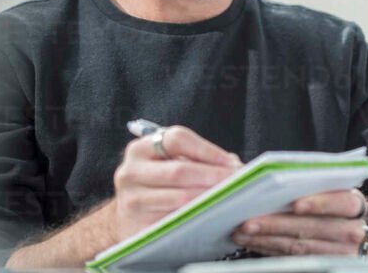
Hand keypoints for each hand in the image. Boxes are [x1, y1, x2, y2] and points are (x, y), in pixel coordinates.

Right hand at [111, 126, 241, 239]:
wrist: (131, 213)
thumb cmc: (159, 183)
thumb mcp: (170, 162)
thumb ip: (198, 158)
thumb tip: (235, 166)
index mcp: (141, 148)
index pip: (177, 139)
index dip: (207, 150)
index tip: (231, 163)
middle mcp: (131, 172)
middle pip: (179, 170)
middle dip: (212, 176)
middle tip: (236, 182)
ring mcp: (132, 200)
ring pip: (179, 199)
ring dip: (209, 198)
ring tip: (230, 197)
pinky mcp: (138, 226)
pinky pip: (175, 222)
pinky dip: (198, 218)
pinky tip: (213, 214)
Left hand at [231, 189, 366, 255]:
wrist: (363, 233)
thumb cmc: (341, 206)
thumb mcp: (339, 191)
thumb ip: (317, 185)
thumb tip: (278, 178)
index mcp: (353, 205)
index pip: (340, 202)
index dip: (318, 203)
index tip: (295, 204)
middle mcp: (350, 231)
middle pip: (311, 228)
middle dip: (276, 224)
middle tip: (249, 221)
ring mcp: (339, 253)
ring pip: (299, 246)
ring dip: (266, 239)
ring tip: (242, 232)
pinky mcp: (325, 265)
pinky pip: (293, 258)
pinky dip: (270, 249)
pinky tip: (254, 243)